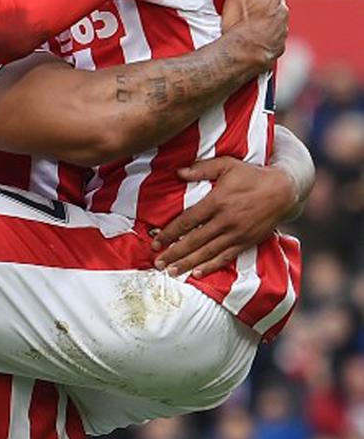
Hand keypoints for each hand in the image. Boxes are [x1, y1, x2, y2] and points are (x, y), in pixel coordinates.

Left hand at [152, 157, 299, 277]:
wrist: (283, 189)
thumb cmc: (252, 175)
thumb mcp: (227, 164)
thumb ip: (202, 168)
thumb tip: (178, 172)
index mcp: (217, 201)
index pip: (187, 221)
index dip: (169, 233)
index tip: (155, 242)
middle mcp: (225, 220)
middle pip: (194, 240)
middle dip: (174, 253)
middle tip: (157, 263)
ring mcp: (236, 233)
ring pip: (208, 252)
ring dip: (188, 263)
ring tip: (171, 272)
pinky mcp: (246, 242)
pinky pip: (226, 257)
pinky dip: (211, 266)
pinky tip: (197, 273)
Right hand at [220, 0, 287, 68]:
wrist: (244, 54)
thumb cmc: (239, 22)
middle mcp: (282, 9)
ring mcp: (282, 28)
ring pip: (276, 15)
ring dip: (266, 14)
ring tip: (249, 20)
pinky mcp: (279, 45)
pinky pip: (274, 34)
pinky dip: (267, 33)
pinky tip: (254, 36)